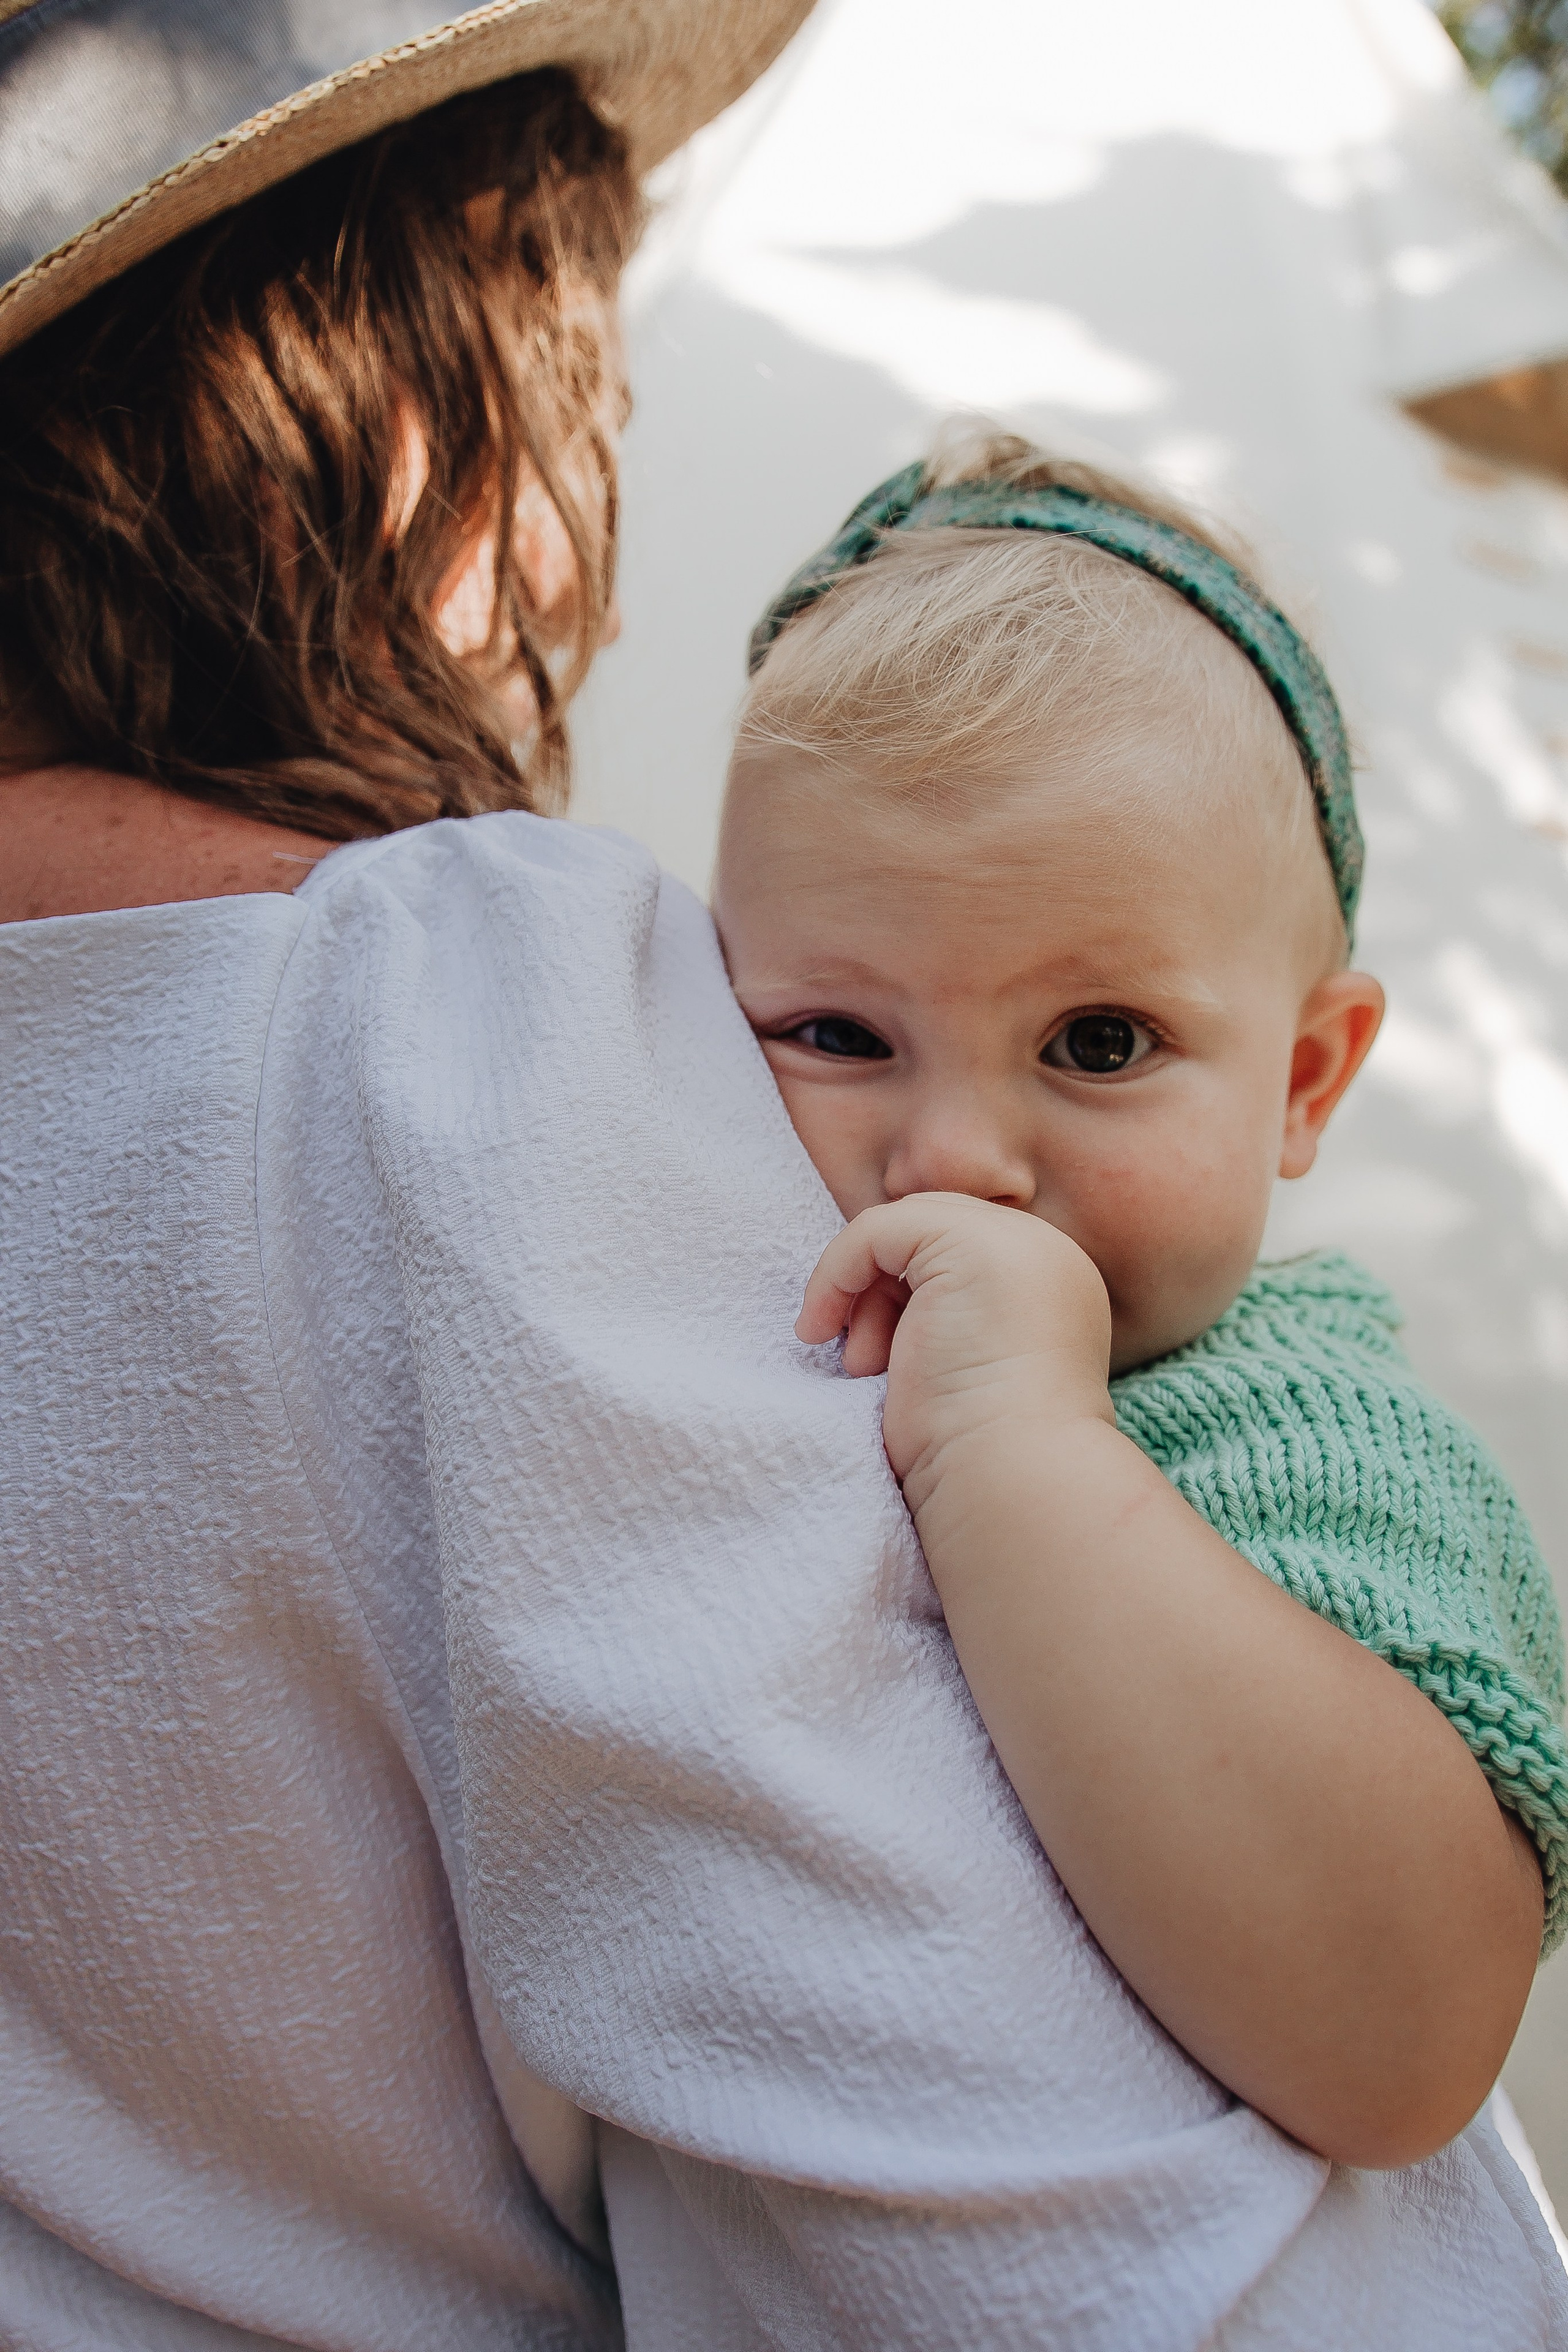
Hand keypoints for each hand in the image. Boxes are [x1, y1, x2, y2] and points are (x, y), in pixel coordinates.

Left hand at [796, 1194, 1114, 1505]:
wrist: (1011, 1481)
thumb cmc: (981, 1455)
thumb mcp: (964, 1370)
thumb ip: (945, 1320)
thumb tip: (883, 1302)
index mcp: (1054, 1287)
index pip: (960, 1253)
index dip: (904, 1292)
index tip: (878, 1356)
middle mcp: (1046, 1253)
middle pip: (931, 1233)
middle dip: (881, 1290)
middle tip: (859, 1359)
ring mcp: (1015, 1241)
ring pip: (903, 1228)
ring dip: (860, 1292)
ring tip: (858, 1364)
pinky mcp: (969, 1242)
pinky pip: (875, 1229)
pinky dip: (836, 1274)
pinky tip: (821, 1329)